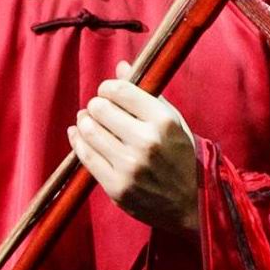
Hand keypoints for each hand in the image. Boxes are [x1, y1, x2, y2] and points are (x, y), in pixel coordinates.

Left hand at [70, 67, 199, 232]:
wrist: (192, 203)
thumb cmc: (181, 157)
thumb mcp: (173, 121)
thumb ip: (148, 94)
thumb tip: (121, 66)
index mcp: (163, 121)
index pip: (119, 91)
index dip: (107, 88)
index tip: (108, 93)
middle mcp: (146, 142)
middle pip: (99, 108)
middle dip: (96, 106)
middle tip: (99, 110)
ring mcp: (130, 167)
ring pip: (88, 131)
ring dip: (84, 123)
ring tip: (89, 123)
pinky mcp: (117, 187)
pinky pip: (85, 156)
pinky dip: (77, 142)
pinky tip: (79, 136)